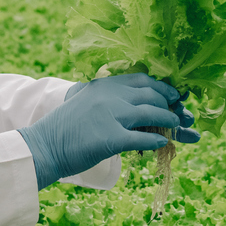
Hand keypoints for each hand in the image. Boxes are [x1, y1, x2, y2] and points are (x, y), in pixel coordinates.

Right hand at [20, 74, 200, 189]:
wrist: (44, 146)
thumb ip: (109, 98)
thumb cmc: (65, 128)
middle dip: (170, 104)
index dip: (162, 87)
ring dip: (169, 120)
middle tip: (181, 113)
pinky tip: (163, 144)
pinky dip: (156, 140)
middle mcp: (109, 96)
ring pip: (152, 113)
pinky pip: (143, 138)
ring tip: (176, 127)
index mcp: (104, 84)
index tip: (174, 96)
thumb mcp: (87, 101)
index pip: (142, 79)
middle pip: (151, 94)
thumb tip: (137, 103)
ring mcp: (110, 116)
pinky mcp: (111, 138)